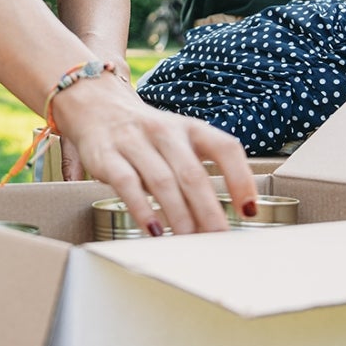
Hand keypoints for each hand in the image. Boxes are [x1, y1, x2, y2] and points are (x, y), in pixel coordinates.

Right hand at [51, 75, 255, 233]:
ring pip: (162, 181)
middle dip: (208, 210)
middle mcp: (164, 131)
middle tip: (219, 239)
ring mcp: (134, 141)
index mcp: (190, 128)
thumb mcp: (178, 141)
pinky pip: (127, 184)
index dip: (241, 178)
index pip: (225, 147)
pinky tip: (154, 229)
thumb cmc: (146, 135)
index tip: (249, 210)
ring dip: (179, 215)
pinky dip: (142, 209)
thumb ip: (197, 173)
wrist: (95, 105)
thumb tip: (218, 220)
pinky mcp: (106, 155)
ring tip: (189, 241)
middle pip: (192, 173)